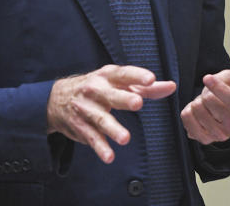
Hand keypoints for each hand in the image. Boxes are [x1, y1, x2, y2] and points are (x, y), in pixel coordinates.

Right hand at [47, 64, 175, 163]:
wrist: (57, 98)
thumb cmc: (97, 88)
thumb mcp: (118, 83)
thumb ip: (146, 87)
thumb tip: (171, 86)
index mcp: (108, 76)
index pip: (124, 74)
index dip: (137, 75)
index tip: (150, 79)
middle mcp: (96, 90)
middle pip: (112, 95)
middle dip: (124, 99)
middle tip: (138, 103)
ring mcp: (87, 108)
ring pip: (101, 119)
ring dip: (113, 129)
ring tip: (125, 138)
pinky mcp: (81, 126)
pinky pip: (92, 138)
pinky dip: (100, 148)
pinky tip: (109, 156)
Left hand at [181, 68, 229, 144]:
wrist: (226, 107)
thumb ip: (228, 76)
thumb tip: (209, 80)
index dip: (218, 88)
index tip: (207, 78)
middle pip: (210, 100)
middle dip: (207, 91)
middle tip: (212, 94)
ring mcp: (222, 134)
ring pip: (197, 108)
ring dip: (198, 101)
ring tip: (206, 104)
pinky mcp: (206, 139)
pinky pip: (187, 118)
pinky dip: (188, 110)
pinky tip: (197, 111)